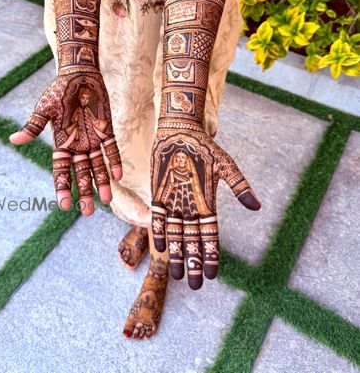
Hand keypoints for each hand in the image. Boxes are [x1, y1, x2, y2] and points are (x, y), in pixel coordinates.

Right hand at [9, 68, 121, 215]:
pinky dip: (114, 161)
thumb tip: (13, 139)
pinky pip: (111, 149)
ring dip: (101, 182)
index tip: (65, 205)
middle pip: (81, 173)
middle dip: (84, 192)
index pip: (61, 170)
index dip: (62, 187)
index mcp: (61, 142)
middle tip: (87, 212)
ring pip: (97, 166)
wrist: (79, 74)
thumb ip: (33, 126)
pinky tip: (118, 175)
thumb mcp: (44, 109)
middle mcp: (77, 145)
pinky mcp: (106, 129)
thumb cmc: (59, 90)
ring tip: (106, 201)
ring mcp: (92, 138)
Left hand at [150, 128, 259, 288]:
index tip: (211, 276)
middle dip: (194, 262)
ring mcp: (174, 202)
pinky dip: (159, 231)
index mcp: (208, 204)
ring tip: (177, 275)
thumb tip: (257, 207)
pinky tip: (160, 247)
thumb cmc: (205, 147)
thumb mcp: (226, 166)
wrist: (180, 130)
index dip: (211, 256)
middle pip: (193, 241)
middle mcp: (191, 207)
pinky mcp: (158, 194)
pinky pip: (158, 217)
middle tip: (194, 285)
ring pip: (175, 234)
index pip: (210, 236)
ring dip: (176, 254)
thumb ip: (239, 186)